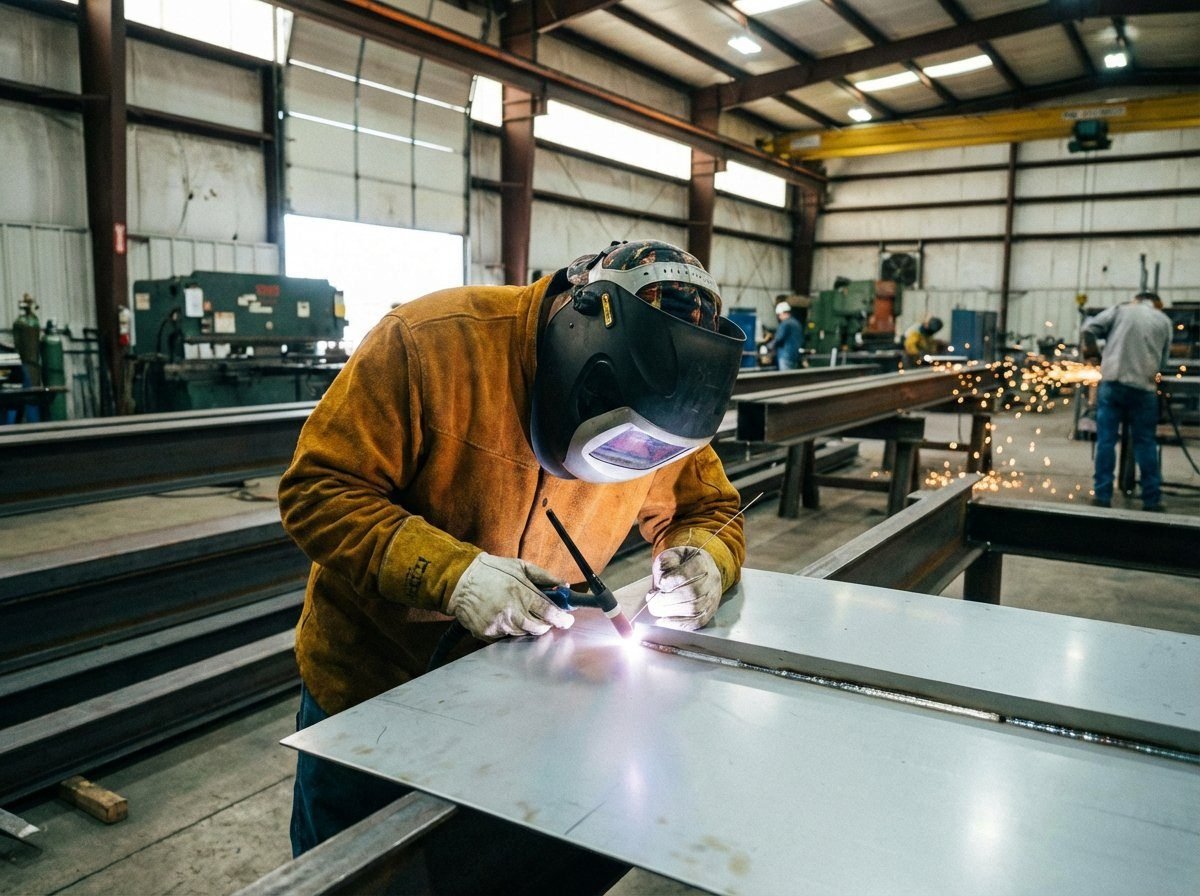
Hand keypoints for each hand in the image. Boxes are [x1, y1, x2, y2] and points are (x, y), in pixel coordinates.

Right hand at [447, 554, 573, 640]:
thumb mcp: (520, 567)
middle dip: (546, 624)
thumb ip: (545, 577)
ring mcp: (498, 625)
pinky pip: (506, 637)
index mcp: (521, 593)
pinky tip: (503, 615)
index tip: (567, 620)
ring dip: (527, 625)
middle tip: (545, 616)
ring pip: (523, 633)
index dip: (562, 619)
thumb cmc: (492, 571)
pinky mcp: (487, 633)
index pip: (549, 613)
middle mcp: (510, 612)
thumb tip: (564, 585)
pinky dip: (510, 629)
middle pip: (539, 628)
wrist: (460, 580)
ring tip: (518, 610)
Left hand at [645, 546, 722, 630]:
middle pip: (692, 593)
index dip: (673, 581)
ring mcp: (713, 598)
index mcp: (702, 562)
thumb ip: (665, 564)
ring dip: (671, 612)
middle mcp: (712, 580)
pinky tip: (664, 621)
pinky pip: (696, 622)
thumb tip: (661, 583)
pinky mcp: (709, 612)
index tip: (659, 584)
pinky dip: (678, 624)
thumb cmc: (681, 564)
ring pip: (695, 609)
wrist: (699, 572)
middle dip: (667, 599)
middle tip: (652, 601)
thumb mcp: (671, 556)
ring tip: (656, 609)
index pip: (689, 573)